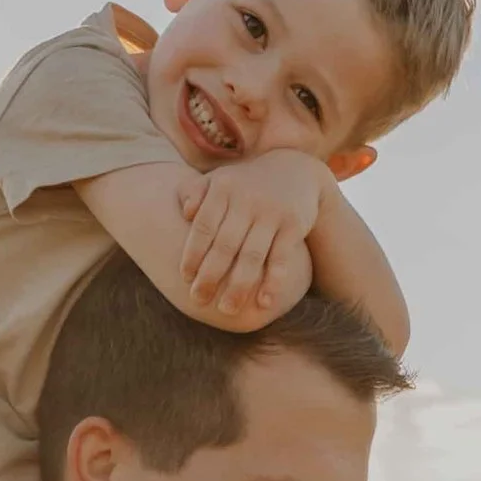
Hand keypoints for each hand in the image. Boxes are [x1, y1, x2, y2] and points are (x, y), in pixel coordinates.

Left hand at [176, 151, 324, 326]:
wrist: (296, 170)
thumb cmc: (246, 184)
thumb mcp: (220, 180)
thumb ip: (196, 191)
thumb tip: (184, 213)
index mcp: (223, 188)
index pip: (204, 226)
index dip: (193, 253)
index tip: (186, 277)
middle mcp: (246, 200)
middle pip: (225, 245)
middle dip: (210, 275)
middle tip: (198, 300)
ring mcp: (271, 213)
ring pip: (251, 255)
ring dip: (239, 285)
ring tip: (227, 310)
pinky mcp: (293, 225)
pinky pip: (281, 258)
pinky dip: (273, 281)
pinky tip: (263, 302)